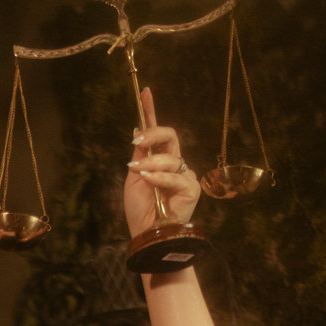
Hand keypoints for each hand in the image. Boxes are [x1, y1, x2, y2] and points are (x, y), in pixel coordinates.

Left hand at [123, 86, 199, 237]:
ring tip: (138, 172)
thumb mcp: (133, 178)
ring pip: (170, 157)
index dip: (151, 111)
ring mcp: (184, 175)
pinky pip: (176, 177)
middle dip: (153, 133)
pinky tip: (148, 180)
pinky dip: (160, 177)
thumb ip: (139, 154)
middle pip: (169, 135)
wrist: (147, 234)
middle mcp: (174, 164)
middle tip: (137, 140)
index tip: (145, 91)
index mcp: (158, 159)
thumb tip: (137, 129)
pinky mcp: (191, 189)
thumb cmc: (140, 210)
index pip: (157, 132)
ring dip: (151, 163)